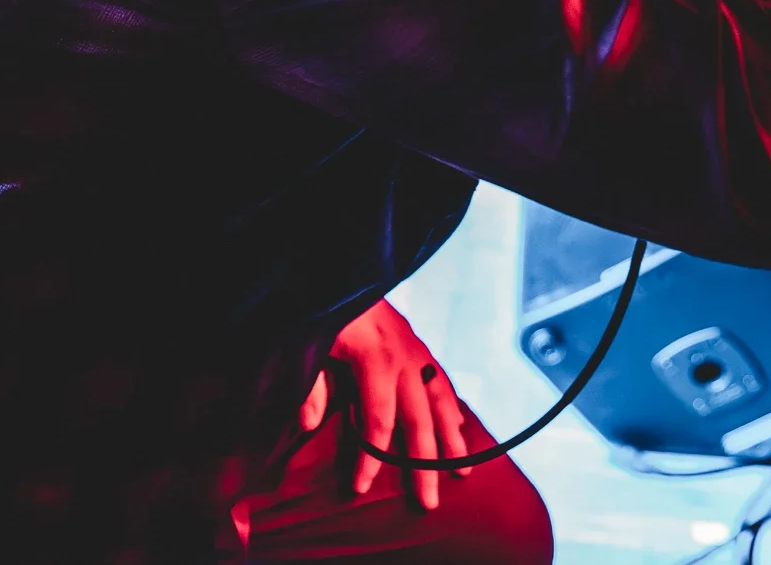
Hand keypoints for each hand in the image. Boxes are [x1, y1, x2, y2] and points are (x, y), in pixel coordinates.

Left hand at [301, 298, 470, 510]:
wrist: (340, 266)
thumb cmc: (320, 307)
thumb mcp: (308, 342)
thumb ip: (310, 384)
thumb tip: (310, 425)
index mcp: (375, 358)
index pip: (377, 422)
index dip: (371, 458)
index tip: (361, 489)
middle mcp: (403, 357)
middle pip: (417, 422)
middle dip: (423, 466)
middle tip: (429, 504)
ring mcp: (413, 349)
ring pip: (439, 402)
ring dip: (451, 440)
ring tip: (462, 473)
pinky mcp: (415, 343)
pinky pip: (439, 380)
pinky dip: (450, 405)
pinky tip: (458, 427)